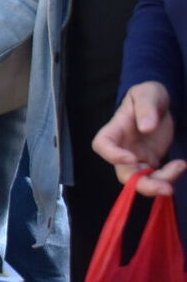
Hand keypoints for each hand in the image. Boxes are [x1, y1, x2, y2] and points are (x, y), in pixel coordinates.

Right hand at [92, 82, 185, 196]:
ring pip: (141, 181)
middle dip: (143, 184)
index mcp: (115, 130)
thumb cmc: (148, 95)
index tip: (133, 158)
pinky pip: (156, 178)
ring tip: (180, 167)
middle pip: (124, 174)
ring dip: (159, 184)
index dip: (113, 156)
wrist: (159, 104)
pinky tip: (181, 165)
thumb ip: (146, 108)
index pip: (102, 146)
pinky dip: (169, 177)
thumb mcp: (147, 94)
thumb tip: (146, 128)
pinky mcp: (151, 162)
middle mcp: (122, 148)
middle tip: (166, 187)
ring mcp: (136, 158)